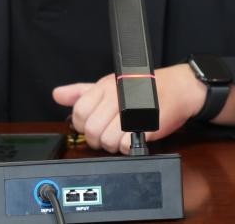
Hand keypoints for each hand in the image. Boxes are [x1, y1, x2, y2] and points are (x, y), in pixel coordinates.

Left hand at [52, 64, 204, 152]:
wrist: (177, 89)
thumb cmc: (143, 88)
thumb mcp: (108, 86)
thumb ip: (81, 92)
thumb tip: (57, 95)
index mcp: (104, 88)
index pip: (78, 113)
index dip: (83, 124)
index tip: (93, 124)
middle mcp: (115, 98)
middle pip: (90, 130)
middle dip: (98, 138)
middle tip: (110, 133)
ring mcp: (130, 111)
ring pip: (106, 141)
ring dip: (114, 145)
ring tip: (123, 136)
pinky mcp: (145, 125)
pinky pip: (125, 146)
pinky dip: (128, 147)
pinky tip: (134, 138)